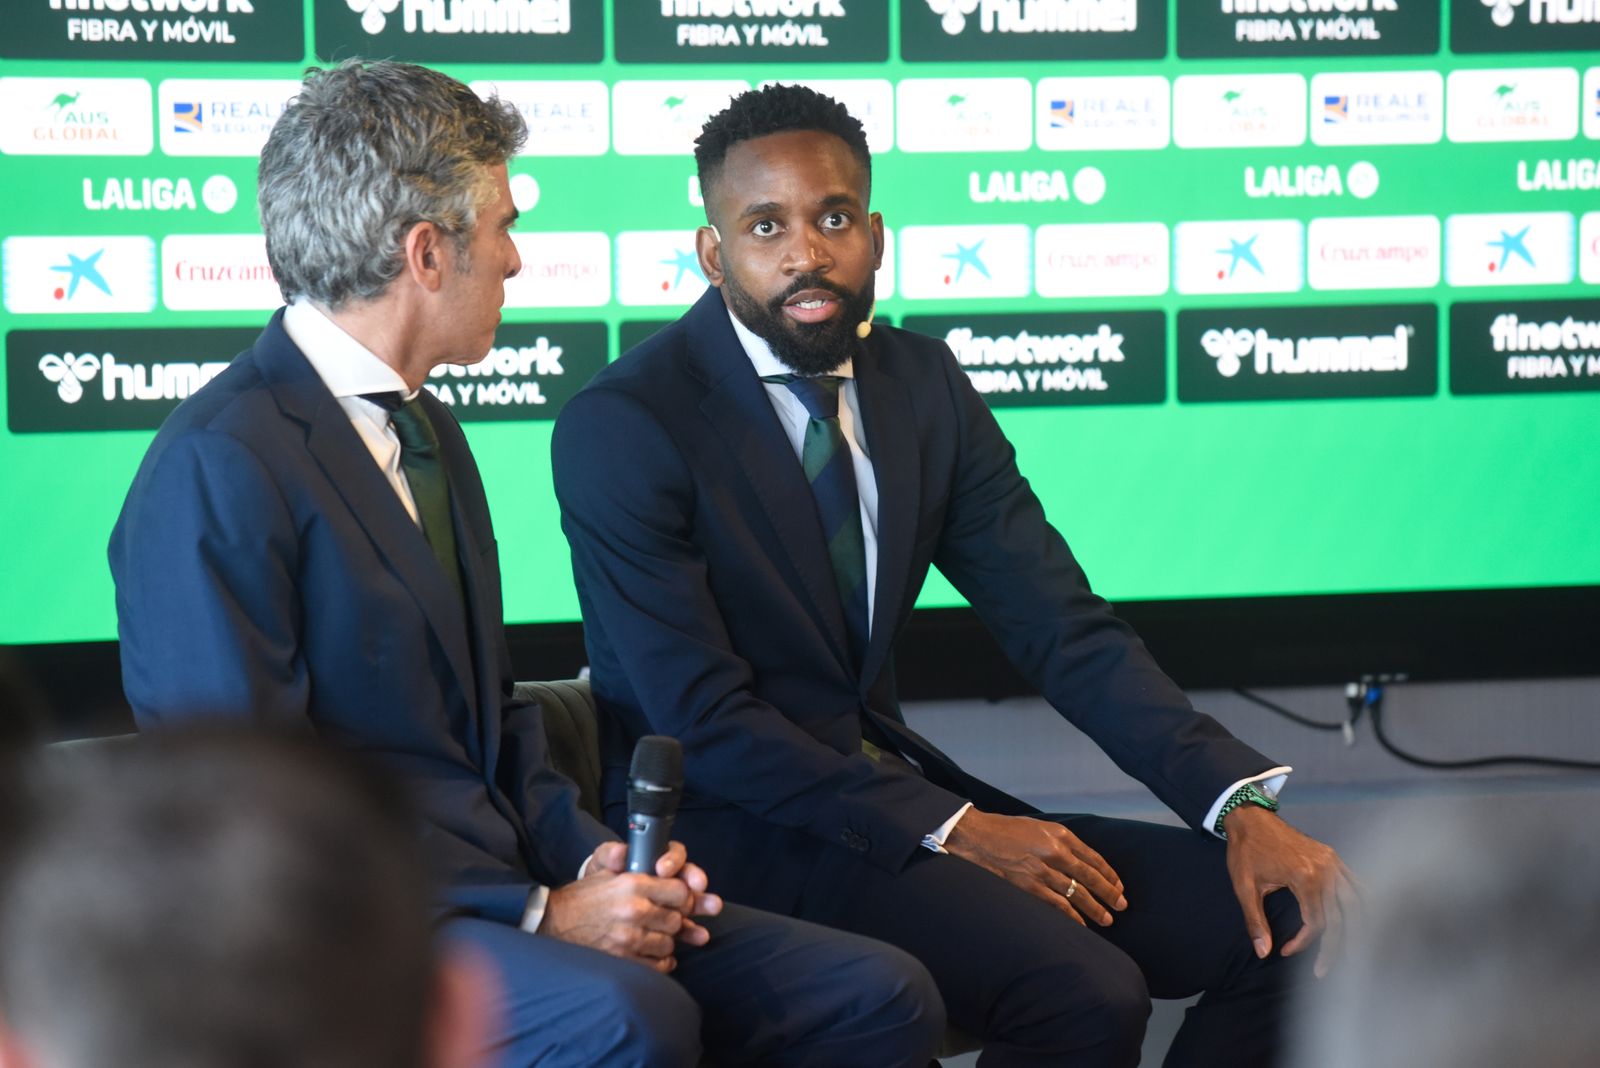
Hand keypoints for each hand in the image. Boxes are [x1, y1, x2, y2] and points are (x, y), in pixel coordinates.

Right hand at [541, 841, 722, 972]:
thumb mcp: (602, 869)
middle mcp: (634, 910)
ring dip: (665, 941)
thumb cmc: (583, 897)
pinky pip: (659, 965)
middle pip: (677, 919)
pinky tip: (651, 953)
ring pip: (669, 943)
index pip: (680, 891)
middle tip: (663, 919)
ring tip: (653, 935)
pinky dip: (659, 961)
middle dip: (674, 920)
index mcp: (633, 884)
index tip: (677, 900)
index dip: (683, 897)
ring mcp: (629, 937)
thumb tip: (626, 850)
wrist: (554, 924)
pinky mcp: (624, 960)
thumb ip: (622, 857)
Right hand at [944, 810, 1126, 925]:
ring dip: (1095, 908)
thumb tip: (1075, 860)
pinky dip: (1072, 916)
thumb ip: (1056, 841)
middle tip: (1122, 905)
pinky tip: (1081, 924)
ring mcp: (1042, 870)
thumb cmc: (1002, 830)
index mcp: (1059, 834)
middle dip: (1109, 893)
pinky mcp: (1029, 886)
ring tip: (1107, 919)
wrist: (973, 835)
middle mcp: (1055, 851)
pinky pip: (1057, 905)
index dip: (1109, 874)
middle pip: (1090, 877)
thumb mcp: (1036, 827)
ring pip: (1078, 894)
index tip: (1118, 886)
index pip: (1093, 857)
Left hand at [1223, 806, 1359, 977]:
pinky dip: (1362, 903)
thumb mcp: (1244, 886)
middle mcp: (1326, 870)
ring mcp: (1333, 862)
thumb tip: (1262, 952)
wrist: (1250, 817)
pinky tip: (1362, 919)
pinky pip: (1356, 883)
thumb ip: (1255, 920)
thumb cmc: (1246, 851)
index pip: (1316, 922)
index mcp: (1304, 877)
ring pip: (1357, 902)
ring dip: (1358, 929)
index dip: (1303, 943)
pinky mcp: (1334, 857)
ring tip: (1355, 953)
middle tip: (1323, 971)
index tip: (1285, 951)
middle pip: (1341, 917)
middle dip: (1334, 947)